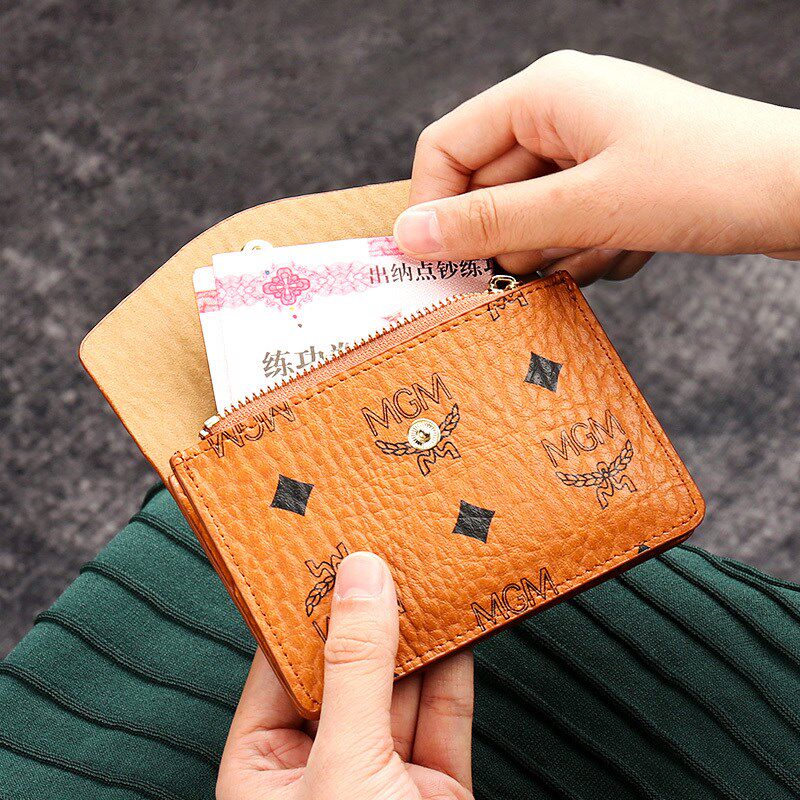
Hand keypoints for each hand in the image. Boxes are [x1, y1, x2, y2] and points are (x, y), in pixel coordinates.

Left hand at [216, 552, 473, 799]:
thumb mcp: (343, 762)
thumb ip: (356, 671)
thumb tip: (362, 582)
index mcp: (266, 772)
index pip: (280, 671)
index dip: (303, 613)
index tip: (324, 557)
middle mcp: (323, 769)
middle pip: (346, 674)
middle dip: (366, 617)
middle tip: (378, 553)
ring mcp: (382, 775)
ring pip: (398, 689)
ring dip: (412, 634)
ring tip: (420, 573)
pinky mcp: (437, 786)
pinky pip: (444, 714)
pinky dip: (452, 668)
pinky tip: (454, 623)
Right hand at [394, 50, 799, 284]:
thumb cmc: (705, 181)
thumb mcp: (584, 207)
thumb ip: (490, 222)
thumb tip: (409, 236)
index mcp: (542, 94)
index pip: (446, 149)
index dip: (434, 208)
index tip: (440, 265)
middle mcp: (559, 114)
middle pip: (487, 190)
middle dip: (513, 238)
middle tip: (550, 257)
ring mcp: (588, 149)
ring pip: (528, 219)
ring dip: (558, 250)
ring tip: (608, 245)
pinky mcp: (613, 181)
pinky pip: (567, 230)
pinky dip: (589, 252)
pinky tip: (631, 247)